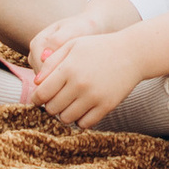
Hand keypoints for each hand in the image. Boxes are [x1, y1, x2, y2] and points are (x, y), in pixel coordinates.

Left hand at [28, 24, 148, 128]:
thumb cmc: (99, 47)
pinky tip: (82, 108)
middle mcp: (79, 84)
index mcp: (68, 68)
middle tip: (56, 99)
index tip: (39, 98)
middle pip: (52, 109)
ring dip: (64, 114)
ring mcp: (93, 97)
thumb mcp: (73, 45)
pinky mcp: (106, 107)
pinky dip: (80, 119)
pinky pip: (84, 124)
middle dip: (50, 106)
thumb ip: (52, 62)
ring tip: (69, 103)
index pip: (41, 94)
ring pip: (66, 119)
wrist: (132, 53)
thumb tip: (36, 83)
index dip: (36, 98)